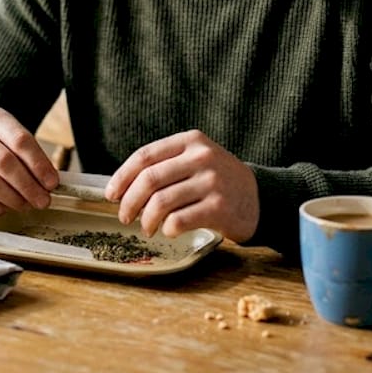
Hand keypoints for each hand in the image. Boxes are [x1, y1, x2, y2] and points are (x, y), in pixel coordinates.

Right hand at [0, 105, 59, 213]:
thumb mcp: (14, 141)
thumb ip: (32, 159)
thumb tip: (49, 185)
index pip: (20, 140)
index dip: (39, 164)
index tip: (52, 183)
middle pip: (4, 162)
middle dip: (28, 185)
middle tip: (43, 200)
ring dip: (13, 199)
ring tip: (26, 205)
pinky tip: (6, 208)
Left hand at [106, 130, 258, 242]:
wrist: (260, 198)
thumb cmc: (218, 182)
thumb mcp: (196, 160)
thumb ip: (166, 165)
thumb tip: (121, 188)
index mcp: (191, 141)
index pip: (145, 156)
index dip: (122, 177)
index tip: (111, 195)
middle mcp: (201, 157)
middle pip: (149, 179)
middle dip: (129, 202)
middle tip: (124, 216)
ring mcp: (212, 182)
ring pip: (161, 202)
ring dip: (146, 220)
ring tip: (146, 228)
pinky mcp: (219, 207)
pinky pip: (178, 220)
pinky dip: (167, 229)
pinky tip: (169, 231)